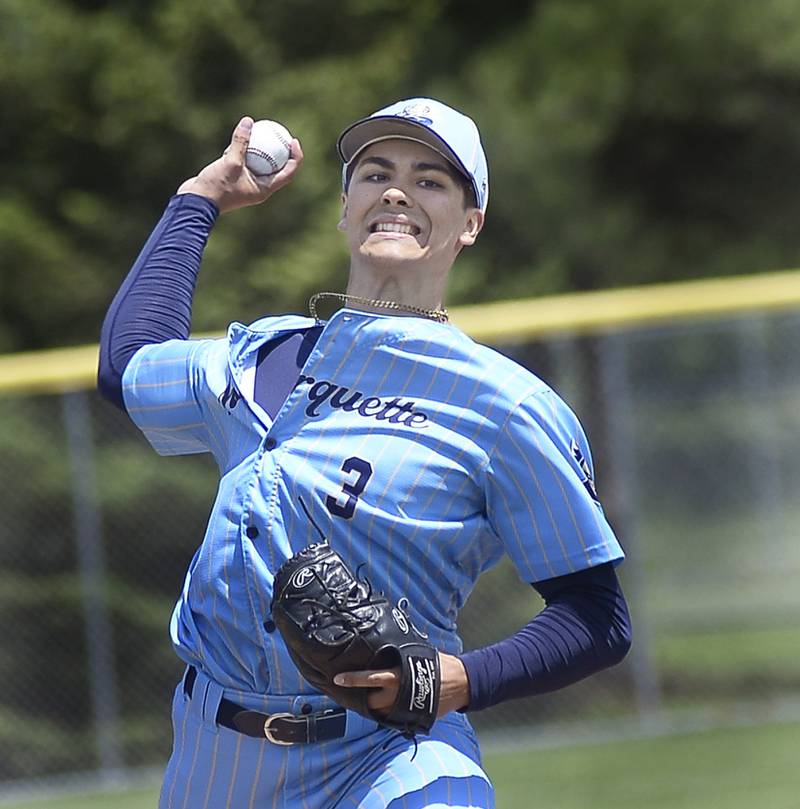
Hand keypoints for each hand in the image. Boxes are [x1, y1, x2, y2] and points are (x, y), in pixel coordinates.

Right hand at [176, 116, 303, 213]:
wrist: (196, 202)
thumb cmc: (216, 186)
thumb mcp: (231, 161)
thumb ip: (241, 142)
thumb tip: (248, 121)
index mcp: (265, 189)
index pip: (288, 173)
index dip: (295, 157)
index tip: (293, 140)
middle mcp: (259, 188)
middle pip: (277, 167)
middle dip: (280, 150)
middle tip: (280, 132)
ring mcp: (247, 184)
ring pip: (258, 163)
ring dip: (259, 148)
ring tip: (260, 131)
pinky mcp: (235, 179)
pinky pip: (244, 163)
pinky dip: (243, 151)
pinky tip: (238, 138)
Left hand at [333, 652, 469, 717]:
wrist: (462, 683)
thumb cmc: (439, 664)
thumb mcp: (417, 654)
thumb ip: (400, 657)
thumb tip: (387, 647)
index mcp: (397, 676)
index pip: (368, 678)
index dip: (352, 679)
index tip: (337, 679)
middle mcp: (397, 694)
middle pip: (370, 700)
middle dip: (365, 696)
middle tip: (362, 690)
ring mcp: (405, 708)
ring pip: (380, 712)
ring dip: (377, 706)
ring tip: (382, 696)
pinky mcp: (412, 717)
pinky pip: (394, 718)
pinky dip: (390, 712)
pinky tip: (393, 704)